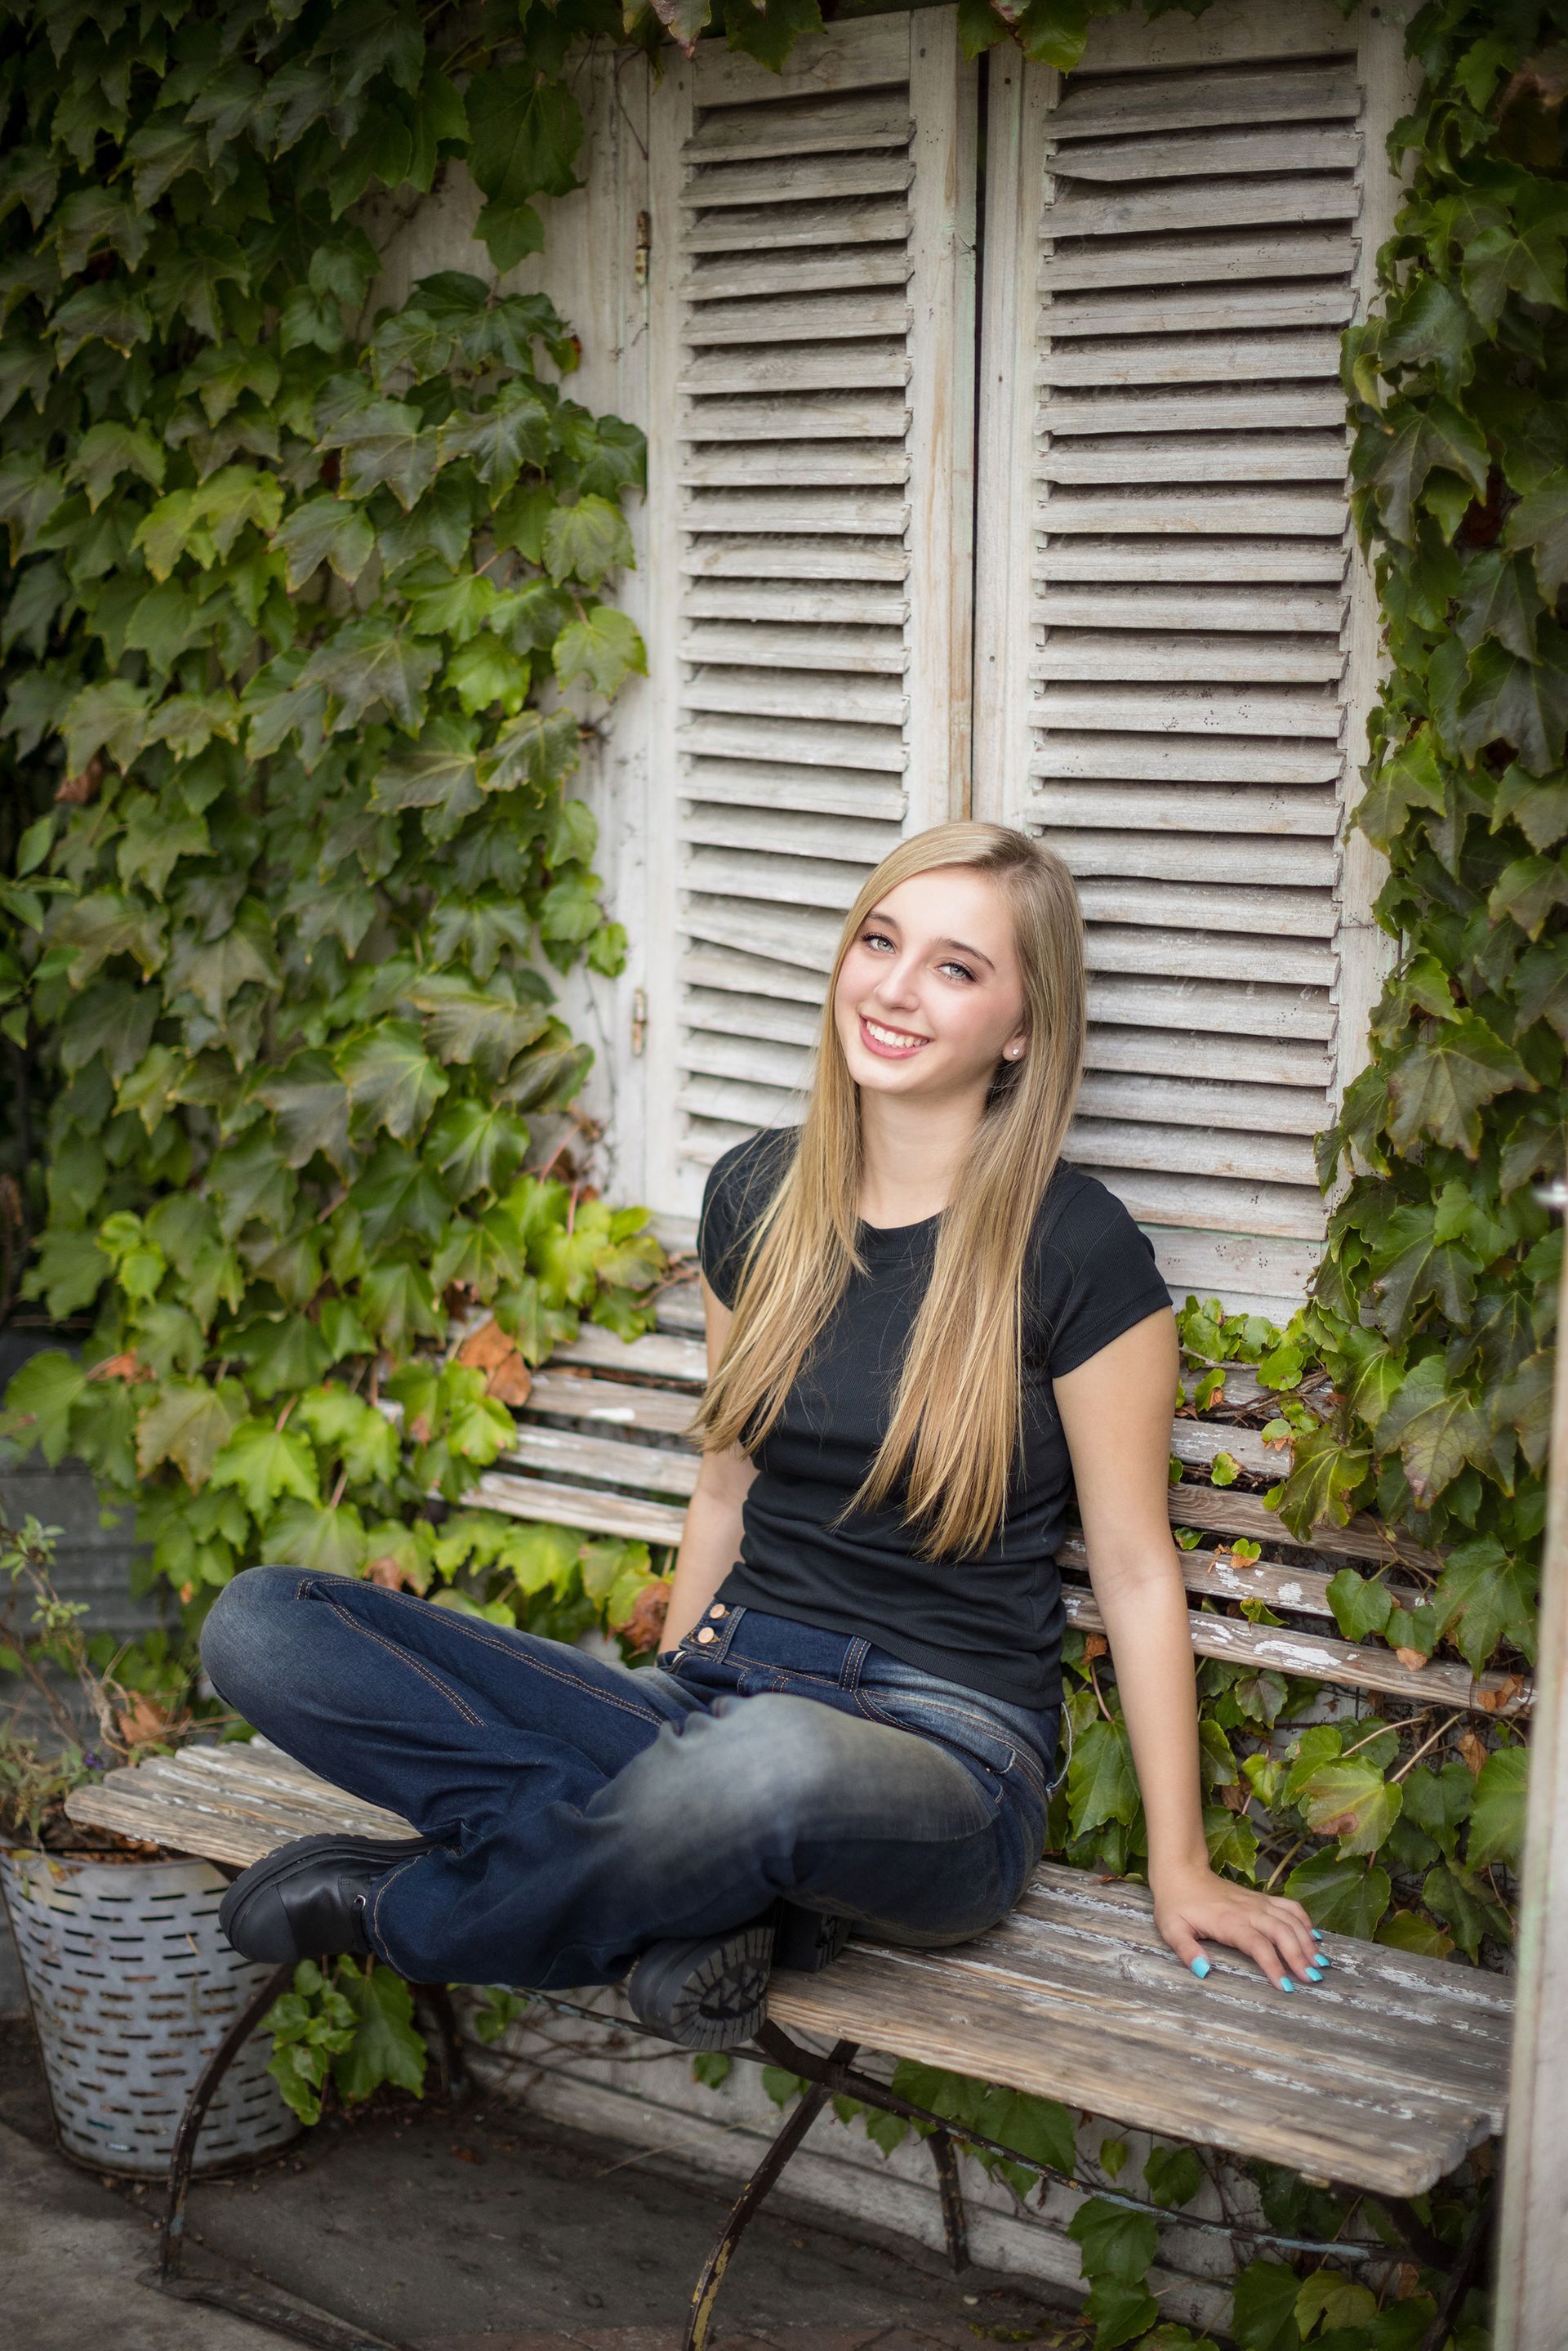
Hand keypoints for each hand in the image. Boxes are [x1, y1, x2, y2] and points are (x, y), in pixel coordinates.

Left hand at [1152, 1862, 1324, 1992]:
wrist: (1181, 1871)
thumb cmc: (1176, 1904)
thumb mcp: (1172, 1928)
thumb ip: (1186, 1950)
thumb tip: (1204, 1970)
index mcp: (1229, 1921)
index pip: (1258, 1945)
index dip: (1273, 1965)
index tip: (1285, 1986)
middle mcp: (1248, 1910)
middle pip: (1282, 1932)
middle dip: (1300, 1956)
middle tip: (1313, 1979)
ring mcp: (1257, 1902)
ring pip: (1290, 1919)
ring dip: (1307, 1940)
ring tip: (1320, 1963)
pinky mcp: (1261, 1898)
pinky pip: (1288, 1906)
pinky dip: (1304, 1920)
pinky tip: (1314, 1936)